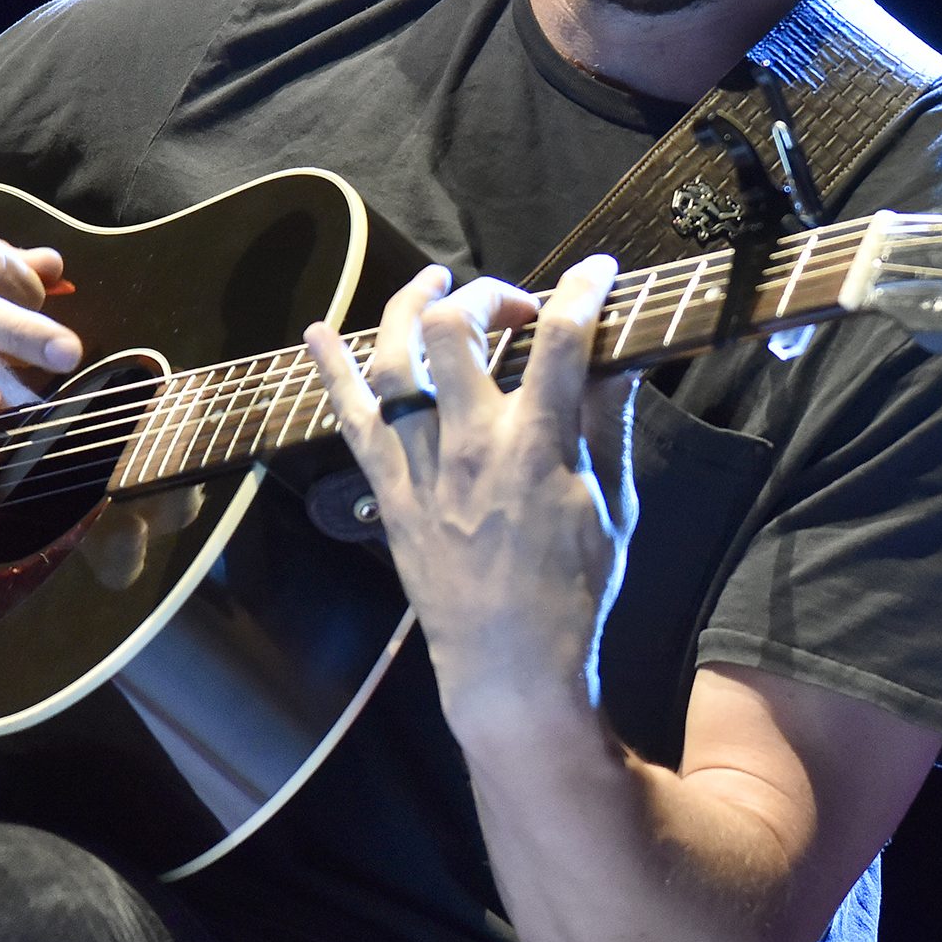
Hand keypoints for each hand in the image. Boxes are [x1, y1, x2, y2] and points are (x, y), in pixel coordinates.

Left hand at [307, 258, 638, 734]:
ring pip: (394, 360)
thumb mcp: (614, 507)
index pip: (560, 337)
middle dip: (487, 293)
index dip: (580, 289)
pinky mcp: (391, 492)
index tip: (598, 270)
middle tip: (515, 304)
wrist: (511, 671)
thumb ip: (610, 424)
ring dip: (409, 307)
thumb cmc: (575, 594)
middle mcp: (471, 443)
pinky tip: (319, 333)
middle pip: (458, 329)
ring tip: (431, 282)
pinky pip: (351, 420)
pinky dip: (332, 371)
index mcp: (537, 445)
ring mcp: (423, 466)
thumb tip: (622, 360)